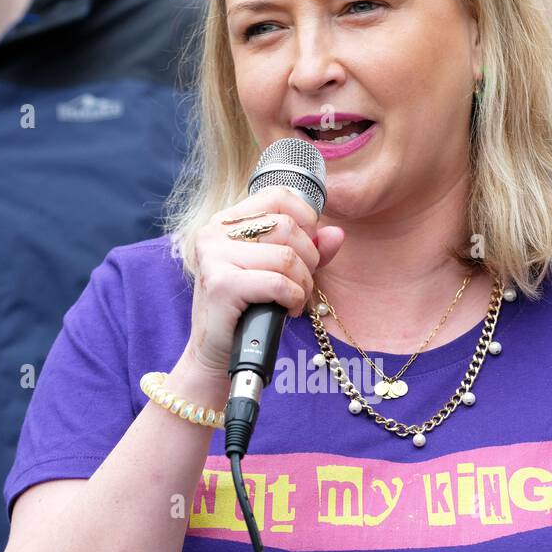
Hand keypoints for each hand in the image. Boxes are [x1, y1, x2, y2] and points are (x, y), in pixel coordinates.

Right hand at [184, 186, 344, 381]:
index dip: (306, 219)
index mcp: (227, 221)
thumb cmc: (247, 310)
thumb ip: (308, 250)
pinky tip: (286, 311)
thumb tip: (337, 234)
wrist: (216, 354)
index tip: (307, 249)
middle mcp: (215, 231)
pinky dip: (293, 299)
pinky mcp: (221, 283)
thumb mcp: (278, 273)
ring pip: (286, 256)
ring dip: (302, 285)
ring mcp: (214, 256)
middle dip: (308, 260)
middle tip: (301, 285)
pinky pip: (278, 282)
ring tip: (294, 301)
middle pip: (288, 227)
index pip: (278, 196)